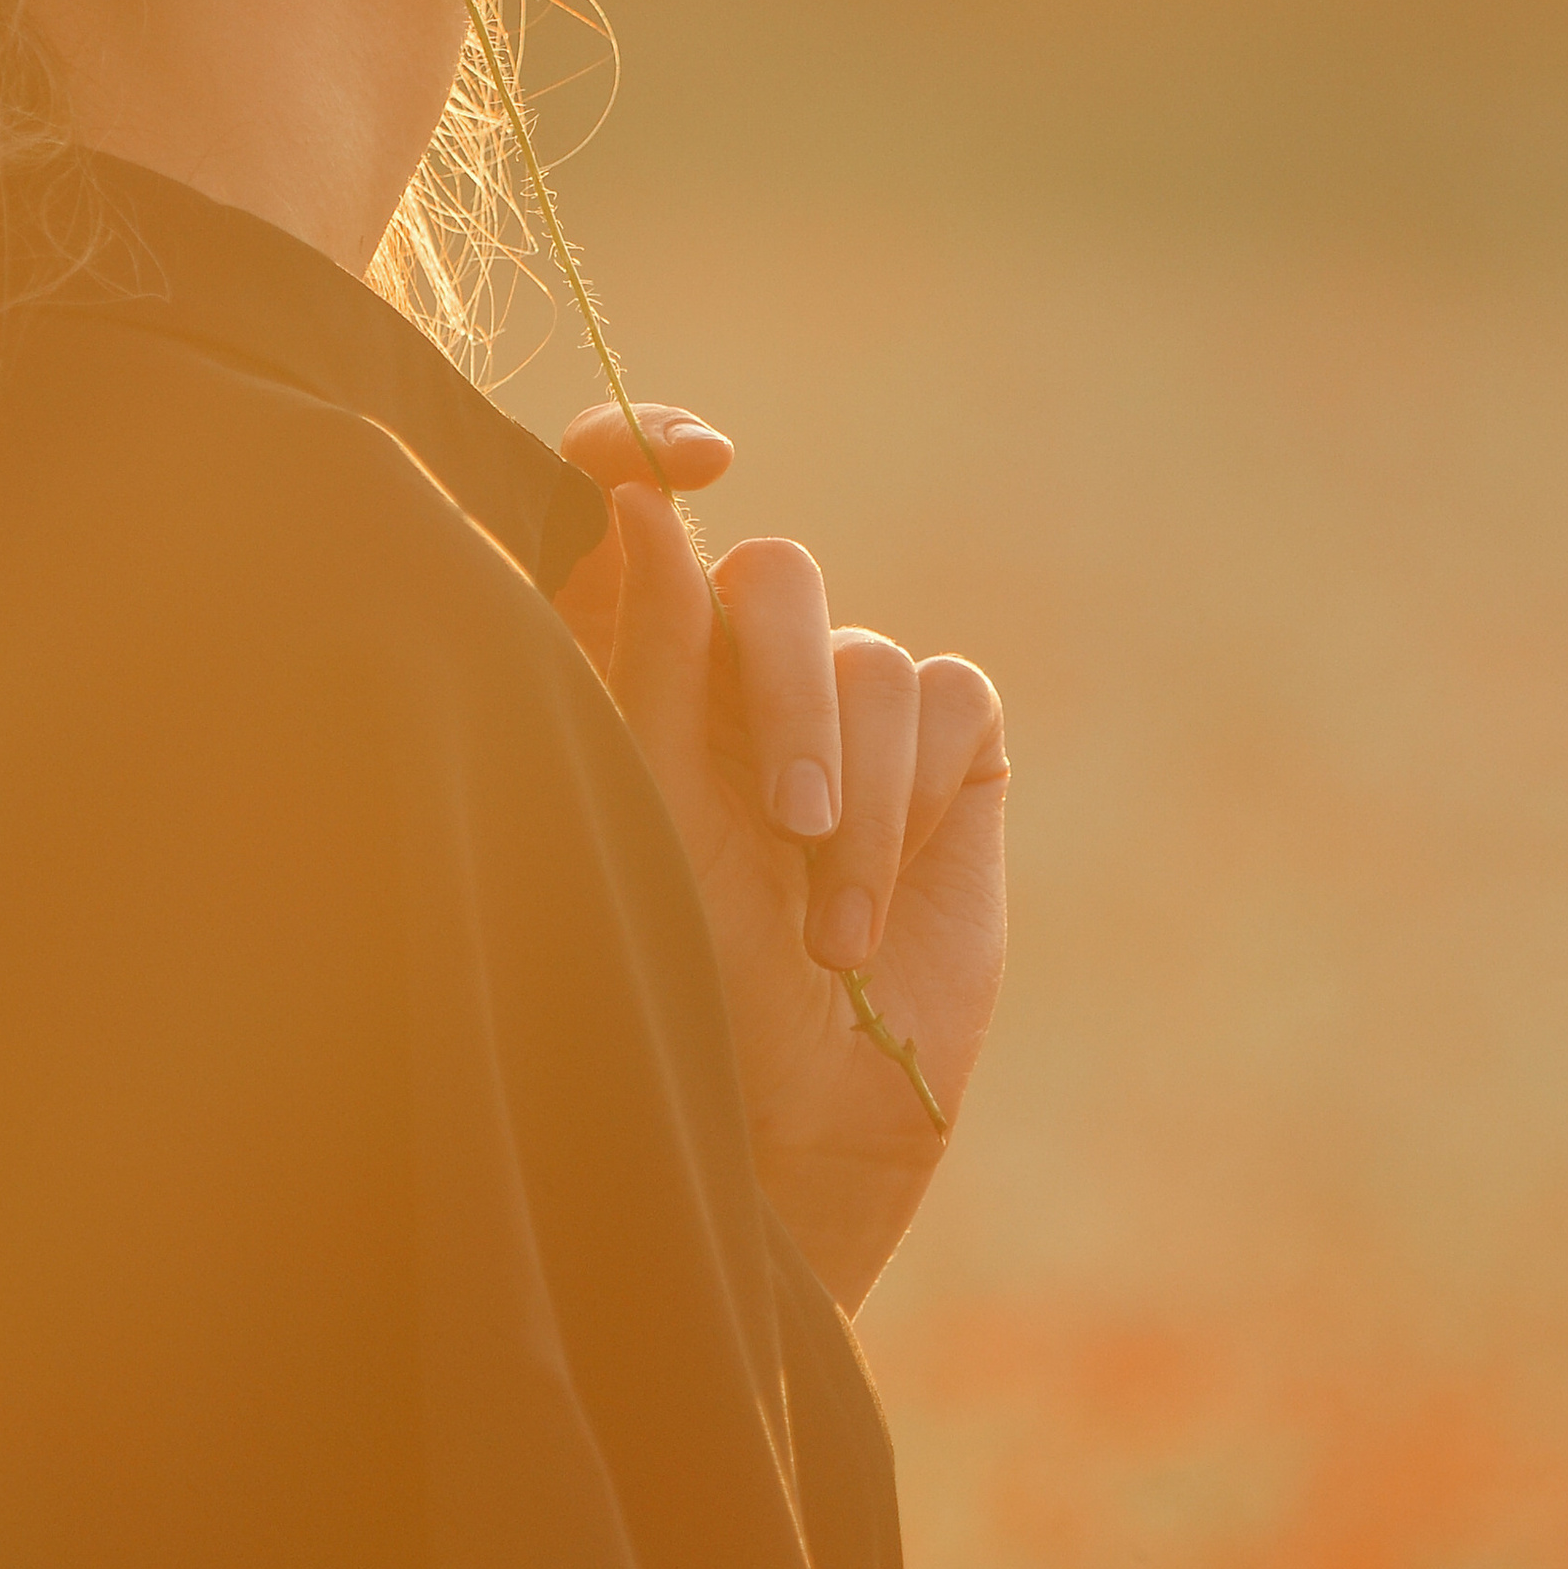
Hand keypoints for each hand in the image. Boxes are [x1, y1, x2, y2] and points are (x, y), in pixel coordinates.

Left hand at [554, 402, 1008, 1313]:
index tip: (694, 459)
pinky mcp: (945, 750)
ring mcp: (844, 709)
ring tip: (825, 937)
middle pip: (772, 579)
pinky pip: (946, 699)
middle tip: (786, 826)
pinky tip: (880, 913)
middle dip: (786, 694)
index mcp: (626, 666)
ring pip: (866, 658)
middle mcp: (734, 672)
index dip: (641, 445)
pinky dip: (918, 801)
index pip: (620, 503)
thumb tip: (639, 496)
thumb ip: (647, 648)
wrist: (797, 1123)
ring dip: (855, 800)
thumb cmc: (684, 982)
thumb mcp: (648, 811)